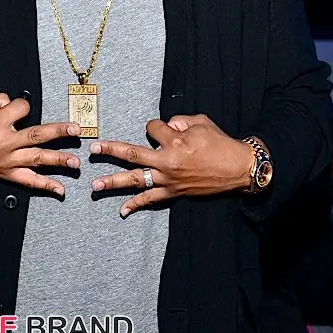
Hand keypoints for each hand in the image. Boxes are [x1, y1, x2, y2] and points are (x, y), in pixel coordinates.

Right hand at [0, 93, 80, 194]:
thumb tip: (15, 102)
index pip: (22, 108)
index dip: (23, 104)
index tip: (21, 106)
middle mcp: (4, 143)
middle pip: (37, 135)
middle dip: (59, 132)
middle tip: (76, 130)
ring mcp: (7, 161)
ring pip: (38, 159)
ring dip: (59, 160)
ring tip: (76, 161)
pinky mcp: (6, 174)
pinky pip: (29, 182)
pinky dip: (46, 186)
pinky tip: (61, 189)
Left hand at [89, 114, 253, 216]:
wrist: (239, 168)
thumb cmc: (221, 143)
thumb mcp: (201, 122)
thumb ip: (179, 120)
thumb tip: (166, 125)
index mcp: (174, 141)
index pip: (152, 127)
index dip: (156, 125)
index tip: (165, 127)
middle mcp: (167, 162)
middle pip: (132, 154)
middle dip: (111, 151)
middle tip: (93, 150)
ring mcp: (169, 180)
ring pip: (135, 181)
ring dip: (113, 182)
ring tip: (94, 185)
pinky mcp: (174, 193)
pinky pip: (151, 200)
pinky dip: (135, 206)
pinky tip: (122, 211)